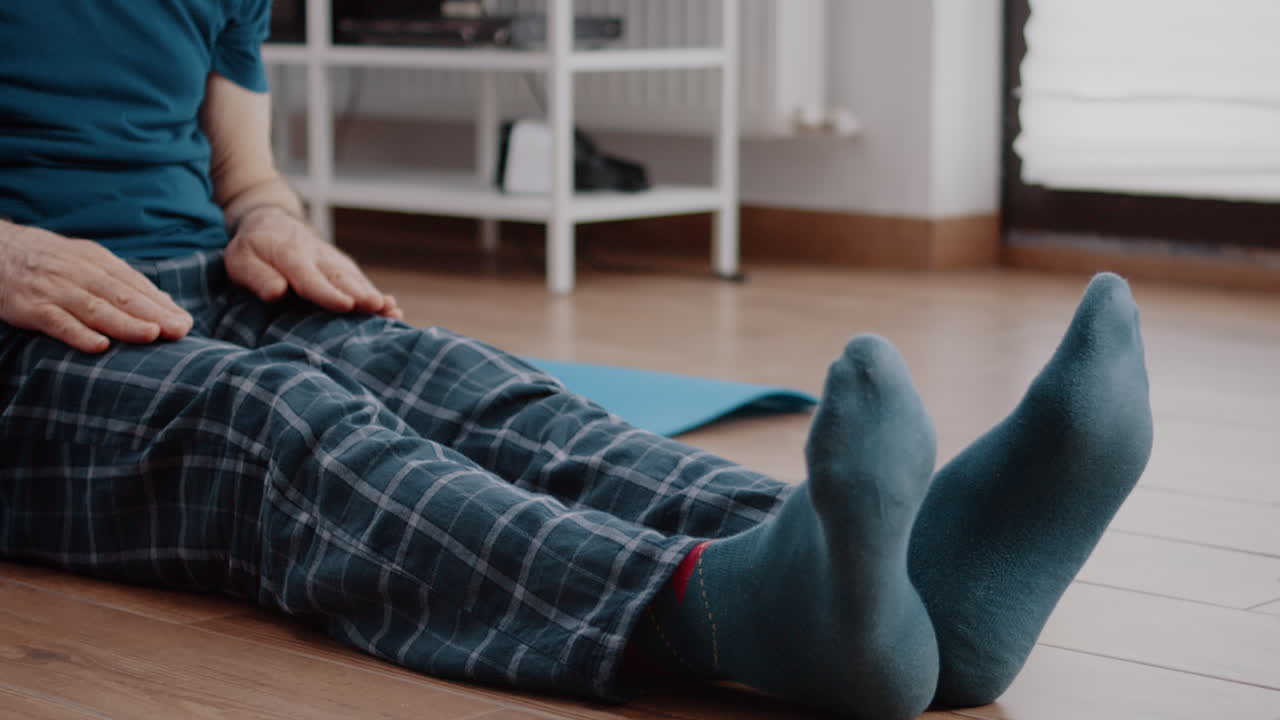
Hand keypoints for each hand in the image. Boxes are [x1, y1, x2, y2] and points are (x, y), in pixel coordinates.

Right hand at [0, 223, 193, 352]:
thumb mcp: (86, 262)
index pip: (134, 284)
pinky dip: (78, 333)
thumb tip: (165, 304)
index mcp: (97, 261)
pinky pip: (57, 322)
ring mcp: (55, 289)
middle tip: (180, 330)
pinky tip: (99, 346)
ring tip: (151, 335)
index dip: (160, 304)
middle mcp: (79, 273)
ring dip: (124, 323)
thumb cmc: (49, 262)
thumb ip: (122, 283)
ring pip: (95, 308)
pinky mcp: (31, 307)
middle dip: (153, 314)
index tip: (185, 323)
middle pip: (121, 295)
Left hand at [225, 206, 401, 318]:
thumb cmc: (253, 248)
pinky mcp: (341, 266)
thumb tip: (277, 293)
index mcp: (290, 255)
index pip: (310, 277)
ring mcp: (332, 260)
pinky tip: (393, 309)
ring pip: (354, 278)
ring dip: (373, 295)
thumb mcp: (240, 261)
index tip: (347, 305)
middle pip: (341, 277)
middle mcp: (317, 256)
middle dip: (361, 293)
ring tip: (393, 311)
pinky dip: (375, 293)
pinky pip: (359, 280)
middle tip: (380, 308)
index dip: (328, 293)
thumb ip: (258, 277)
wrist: (271, 222)